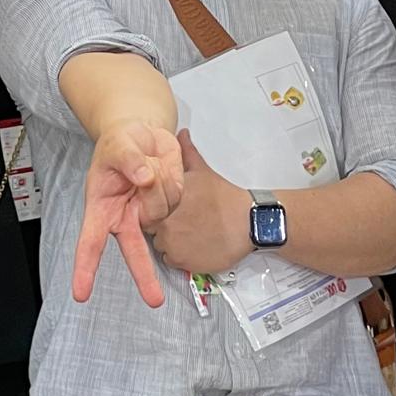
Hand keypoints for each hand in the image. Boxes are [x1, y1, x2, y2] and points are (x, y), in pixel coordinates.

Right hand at [71, 119, 183, 306]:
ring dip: (158, 183)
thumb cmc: (120, 143)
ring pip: (161, 210)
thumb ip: (129, 160)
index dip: (86, 268)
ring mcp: (150, 212)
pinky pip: (176, 196)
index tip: (82, 293)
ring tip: (147, 164)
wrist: (142, 134)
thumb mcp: (117, 145)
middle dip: (145, 277)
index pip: (91, 243)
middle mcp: (125, 217)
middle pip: (135, 252)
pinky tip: (161, 169)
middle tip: (155, 301)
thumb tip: (144, 177)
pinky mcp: (171, 203)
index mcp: (102, 209)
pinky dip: (172, 178)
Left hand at [144, 130, 252, 277]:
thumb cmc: (226, 197)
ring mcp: (171, 243)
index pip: (146, 207)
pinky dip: (180, 256)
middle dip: (163, 225)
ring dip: (171, 241)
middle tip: (185, 221)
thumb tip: (181, 133)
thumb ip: (187, 152)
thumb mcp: (204, 170)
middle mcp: (163, 222)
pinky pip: (171, 260)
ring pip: (160, 245)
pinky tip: (195, 245)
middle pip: (152, 228)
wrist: (249, 222)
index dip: (157, 208)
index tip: (172, 209)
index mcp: (165, 200)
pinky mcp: (182, 261)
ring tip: (192, 233)